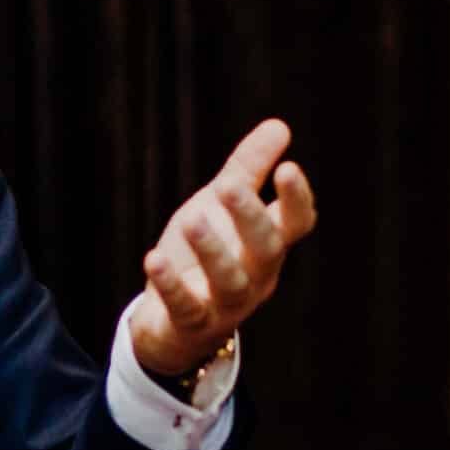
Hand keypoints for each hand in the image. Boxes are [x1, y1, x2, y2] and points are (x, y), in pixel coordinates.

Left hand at [130, 118, 317, 376]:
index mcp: (266, 245)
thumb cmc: (202, 255)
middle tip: (229, 186)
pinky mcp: (191, 323)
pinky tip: (152, 259)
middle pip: (266, 250)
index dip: (296, 199)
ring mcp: (224, 304)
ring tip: (192, 220)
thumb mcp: (219, 206)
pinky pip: (186, 308)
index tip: (288, 168)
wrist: (171, 322)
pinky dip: (171, 285)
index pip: (295, 224)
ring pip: (231, 282)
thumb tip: (280, 126)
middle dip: (250, 218)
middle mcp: (255, 276)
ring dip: (213, 251)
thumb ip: (247, 169)